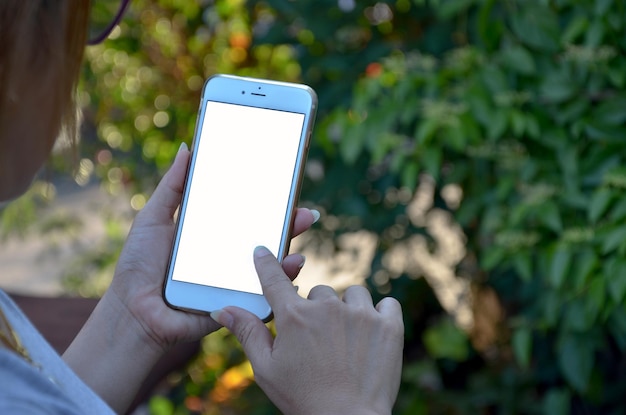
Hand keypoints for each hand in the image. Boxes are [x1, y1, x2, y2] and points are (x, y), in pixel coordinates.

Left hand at [107, 145, 318, 351]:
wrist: (132, 311)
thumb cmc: (138, 267)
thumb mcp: (153, 218)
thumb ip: (172, 186)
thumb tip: (188, 149)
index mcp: (213, 235)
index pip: (246, 215)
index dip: (267, 203)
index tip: (286, 187)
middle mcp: (228, 257)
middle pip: (265, 238)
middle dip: (289, 223)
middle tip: (304, 211)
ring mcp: (234, 281)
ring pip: (271, 265)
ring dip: (291, 249)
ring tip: (303, 231)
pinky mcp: (236, 304)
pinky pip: (264, 293)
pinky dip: (282, 281)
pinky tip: (293, 265)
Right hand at [212, 246, 403, 414]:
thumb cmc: (302, 398)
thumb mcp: (266, 369)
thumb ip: (247, 333)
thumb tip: (223, 309)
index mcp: (294, 317)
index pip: (274, 279)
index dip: (266, 263)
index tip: (262, 251)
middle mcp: (327, 307)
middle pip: (319, 293)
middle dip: (318, 312)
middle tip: (320, 343)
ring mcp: (361, 314)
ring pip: (353, 294)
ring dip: (349, 311)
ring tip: (347, 342)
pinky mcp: (389, 325)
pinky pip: (386, 304)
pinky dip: (381, 316)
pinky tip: (372, 336)